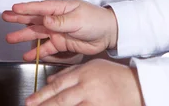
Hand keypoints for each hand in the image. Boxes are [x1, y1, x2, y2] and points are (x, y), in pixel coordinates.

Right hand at [2, 0, 117, 60]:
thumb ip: (61, 21)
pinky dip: (37, 52)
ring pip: (37, 34)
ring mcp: (57, 31)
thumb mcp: (78, 19)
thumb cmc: (96, 20)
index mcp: (61, 8)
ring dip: (24, 36)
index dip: (26, 8)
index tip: (13, 8)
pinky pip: (46, 48)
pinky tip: (27, 55)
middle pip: (34, 19)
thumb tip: (46, 19)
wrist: (109, 34)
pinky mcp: (61, 43)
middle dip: (19, 19)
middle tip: (5, 17)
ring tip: (10, 38)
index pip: (40, 7)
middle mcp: (56, 19)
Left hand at [26, 59, 144, 105]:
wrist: (138, 87)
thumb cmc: (116, 76)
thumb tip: (50, 80)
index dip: (42, 94)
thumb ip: (70, 72)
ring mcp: (94, 102)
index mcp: (84, 74)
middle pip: (60, 99)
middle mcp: (87, 88)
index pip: (58, 85)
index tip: (30, 101)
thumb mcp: (92, 67)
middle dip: (43, 105)